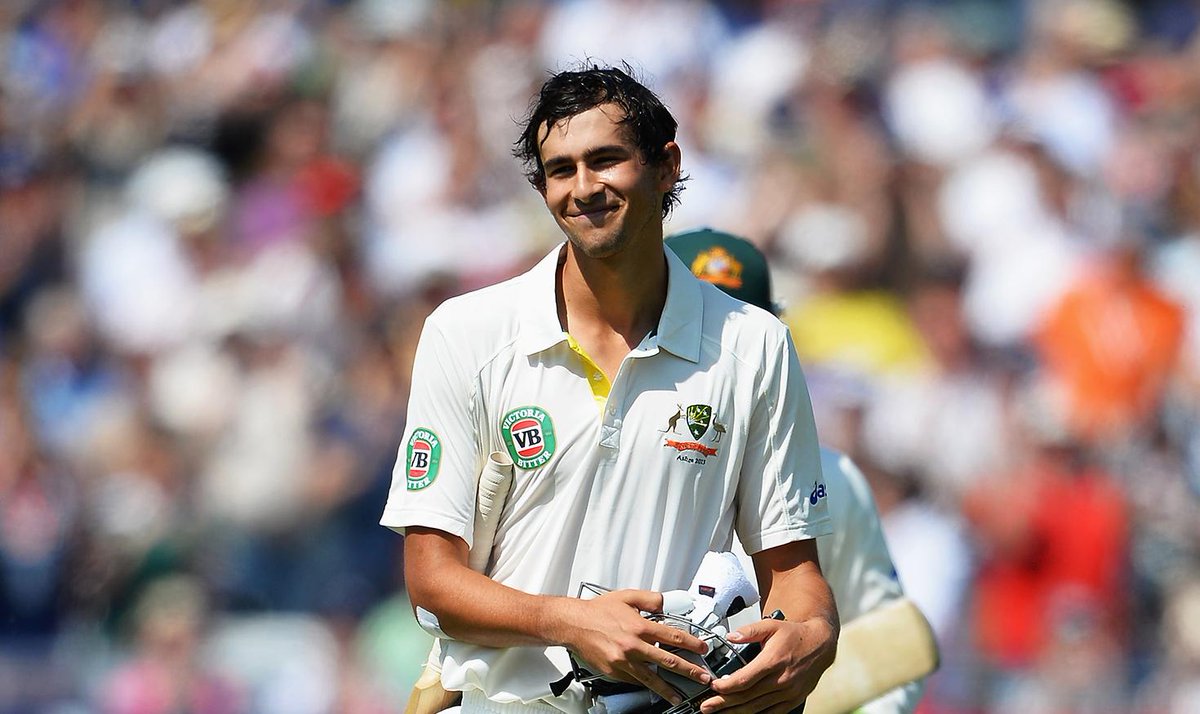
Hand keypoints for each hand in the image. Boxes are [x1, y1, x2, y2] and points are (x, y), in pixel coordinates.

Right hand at [554, 589, 712, 705]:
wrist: (573, 624)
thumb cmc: (597, 611)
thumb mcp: (626, 596)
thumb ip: (649, 599)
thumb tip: (664, 602)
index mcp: (639, 627)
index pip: (673, 637)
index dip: (692, 644)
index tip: (702, 649)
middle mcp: (634, 646)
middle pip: (668, 661)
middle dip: (689, 670)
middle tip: (702, 677)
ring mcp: (624, 661)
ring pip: (651, 678)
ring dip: (668, 688)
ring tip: (679, 695)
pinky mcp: (614, 671)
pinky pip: (634, 680)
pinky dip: (645, 684)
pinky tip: (653, 688)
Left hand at [700, 616, 836, 713]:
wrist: (820, 644)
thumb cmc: (794, 635)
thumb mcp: (771, 626)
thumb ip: (749, 630)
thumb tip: (730, 636)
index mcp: (773, 660)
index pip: (745, 679)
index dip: (726, 686)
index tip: (713, 686)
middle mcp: (781, 679)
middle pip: (747, 696)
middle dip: (724, 703)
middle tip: (706, 706)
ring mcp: (788, 693)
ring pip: (757, 707)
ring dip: (735, 712)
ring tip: (718, 713)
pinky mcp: (793, 700)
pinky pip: (771, 713)